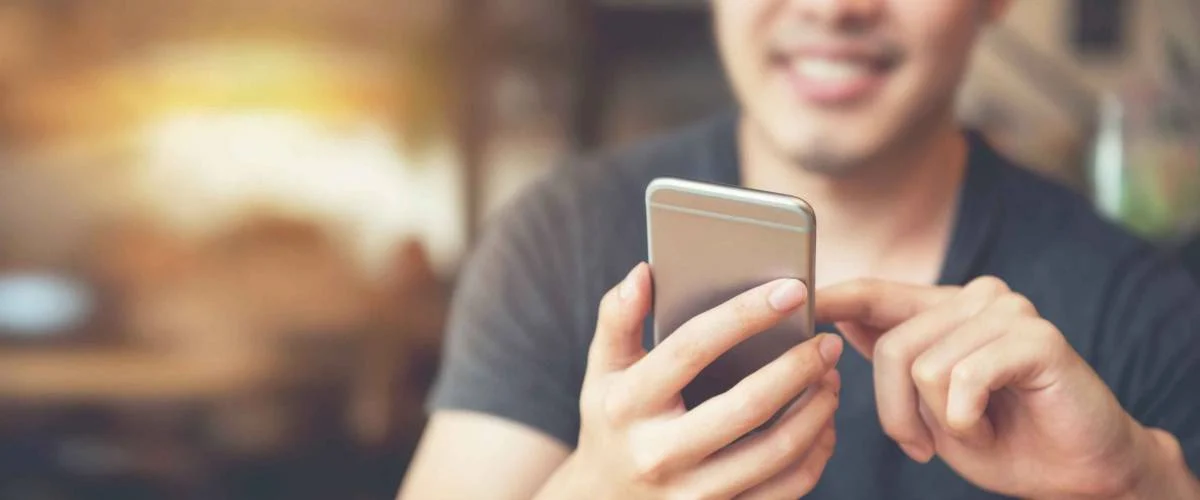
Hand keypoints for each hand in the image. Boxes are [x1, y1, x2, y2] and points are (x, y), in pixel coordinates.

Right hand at [539, 263, 843, 499]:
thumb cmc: (613, 421)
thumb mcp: (603, 371)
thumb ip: (618, 318)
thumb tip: (643, 272)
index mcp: (627, 405)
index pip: (691, 349)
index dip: (744, 315)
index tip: (792, 290)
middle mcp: (658, 454)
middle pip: (746, 406)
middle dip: (797, 368)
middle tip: (827, 343)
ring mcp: (692, 494)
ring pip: (775, 452)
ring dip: (815, 411)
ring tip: (830, 378)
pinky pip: (785, 490)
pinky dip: (815, 453)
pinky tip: (823, 423)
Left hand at [817, 276, 1164, 498]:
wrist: (1080, 472)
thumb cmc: (1002, 439)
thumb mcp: (927, 405)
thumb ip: (892, 359)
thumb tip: (839, 318)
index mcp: (944, 310)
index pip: (876, 293)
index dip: (835, 297)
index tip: (800, 299)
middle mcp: (975, 298)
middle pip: (891, 347)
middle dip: (898, 412)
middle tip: (927, 445)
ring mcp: (1009, 312)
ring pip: (924, 368)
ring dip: (942, 422)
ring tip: (976, 429)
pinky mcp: (1036, 337)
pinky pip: (964, 380)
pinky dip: (967, 421)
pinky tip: (991, 426)